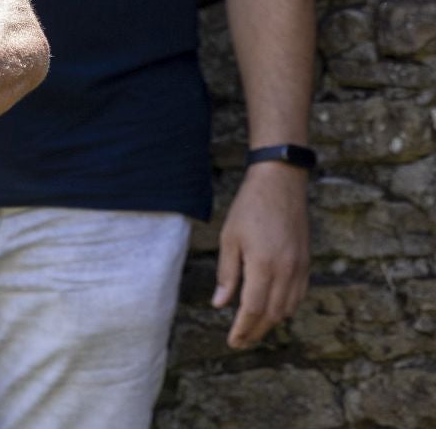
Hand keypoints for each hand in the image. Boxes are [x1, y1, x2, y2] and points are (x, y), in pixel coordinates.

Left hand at [213, 162, 309, 347]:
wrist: (281, 184)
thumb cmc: (250, 208)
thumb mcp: (229, 239)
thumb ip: (227, 274)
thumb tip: (220, 304)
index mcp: (264, 266)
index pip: (253, 309)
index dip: (243, 329)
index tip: (233, 342)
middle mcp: (287, 271)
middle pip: (272, 314)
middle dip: (256, 331)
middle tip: (240, 341)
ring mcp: (300, 268)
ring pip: (288, 308)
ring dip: (271, 322)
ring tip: (253, 328)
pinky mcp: (307, 262)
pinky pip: (299, 295)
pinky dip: (285, 307)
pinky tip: (272, 308)